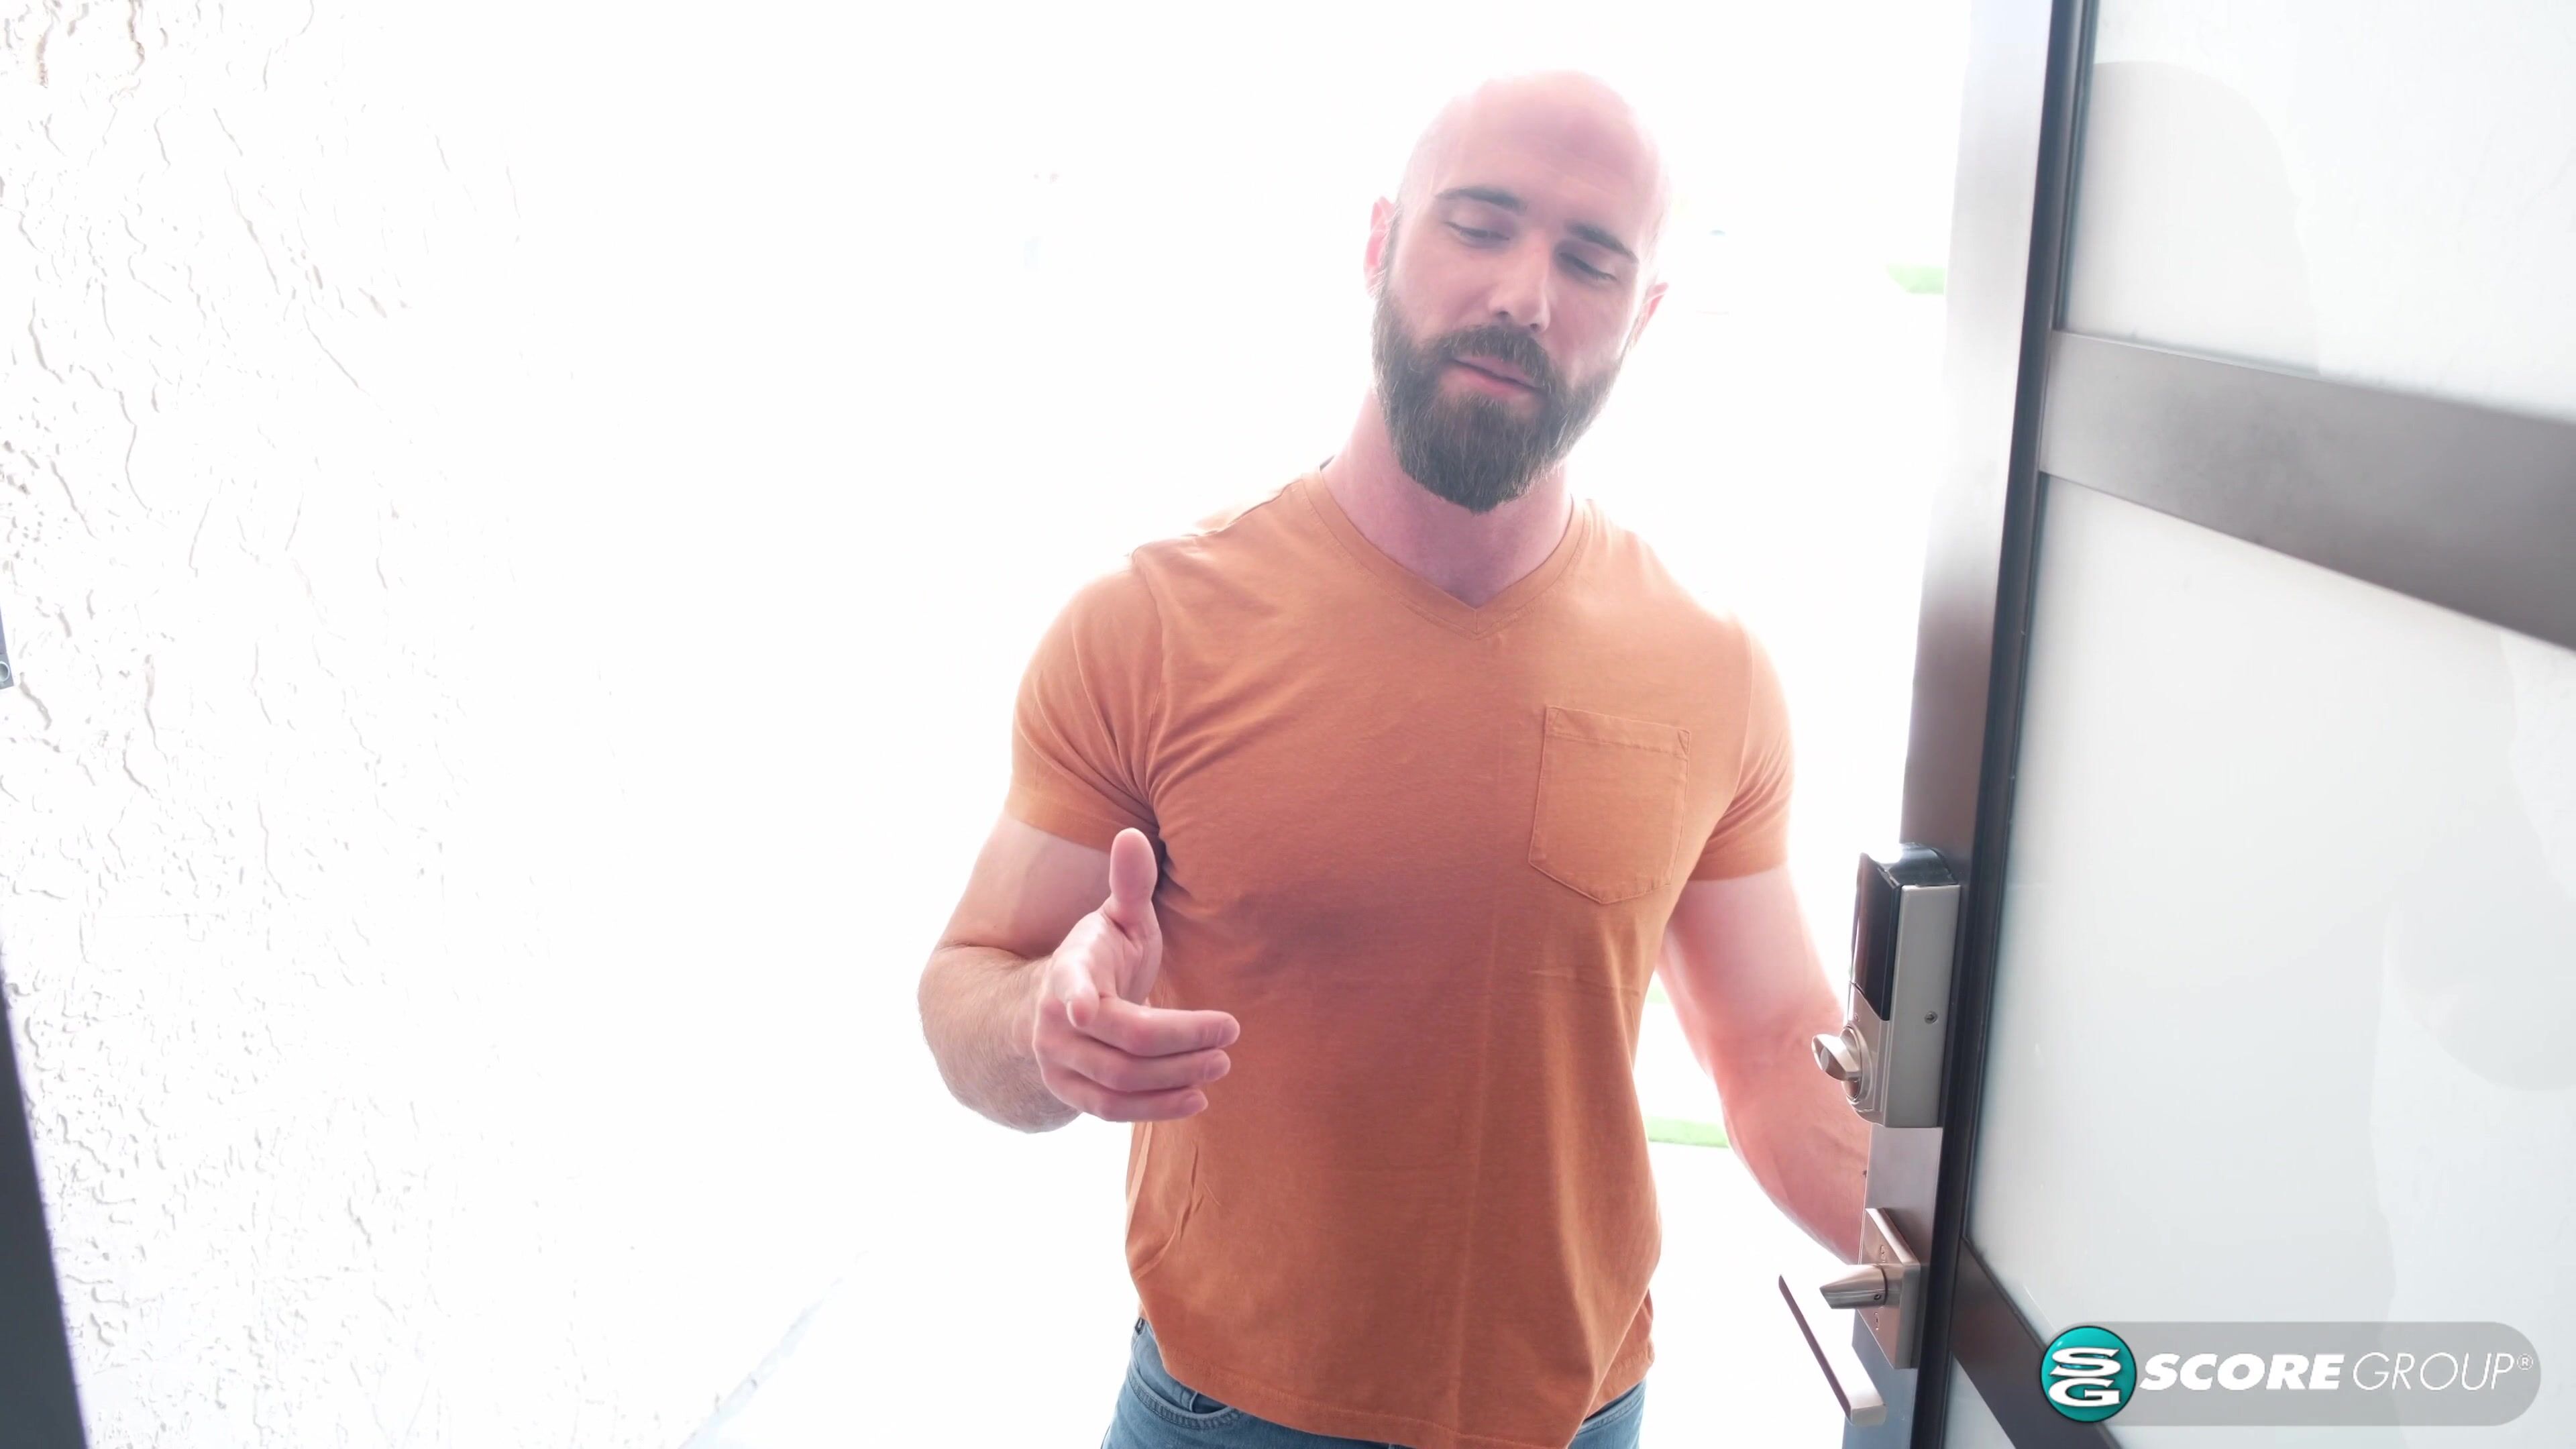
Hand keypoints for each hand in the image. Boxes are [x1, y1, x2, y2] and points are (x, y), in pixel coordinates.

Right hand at [1032, 828, 1238, 1121]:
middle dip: (1183, 1041)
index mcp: (1068, 969)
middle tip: (1230, 1034)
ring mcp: (1057, 1061)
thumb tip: (1132, 835)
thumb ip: (1130, 885)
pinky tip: (1196, 1099)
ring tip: (1221, 1064)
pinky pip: (1111, 1111)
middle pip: (1125, 1041)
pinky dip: (1156, 1108)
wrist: (1054, 1008)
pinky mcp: (1068, 1094)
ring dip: (1176, 1077)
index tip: (1086, 1009)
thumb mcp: (1117, 919)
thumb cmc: (1103, 956)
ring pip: (1121, 1081)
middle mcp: (1055, 1020)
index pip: (1071, 986)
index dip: (1076, 997)